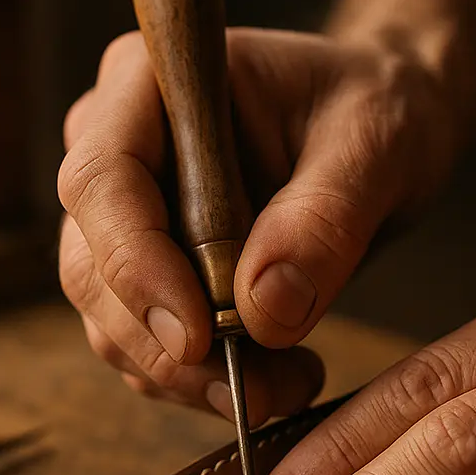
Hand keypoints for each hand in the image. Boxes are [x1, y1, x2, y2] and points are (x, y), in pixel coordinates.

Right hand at [58, 27, 454, 424]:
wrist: (384, 136)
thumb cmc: (378, 111)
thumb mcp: (376, 147)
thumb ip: (323, 220)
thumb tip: (262, 309)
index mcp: (151, 85)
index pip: (102, 180)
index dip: (135, 266)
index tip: (196, 338)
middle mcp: (121, 149)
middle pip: (91, 265)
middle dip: (166, 343)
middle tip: (261, 389)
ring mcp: (126, 217)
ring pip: (112, 320)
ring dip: (189, 376)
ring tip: (290, 384)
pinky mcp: (151, 273)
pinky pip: (148, 345)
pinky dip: (201, 380)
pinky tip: (275, 376)